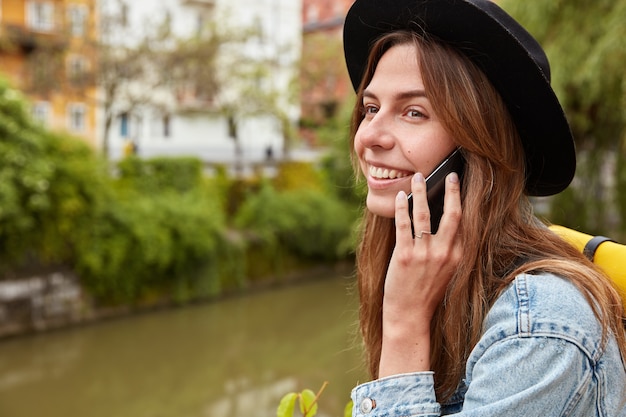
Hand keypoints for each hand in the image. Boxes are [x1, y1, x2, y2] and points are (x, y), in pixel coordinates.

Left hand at [378, 172, 462, 376]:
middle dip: (451, 191)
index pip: (465, 222)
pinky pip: (403, 225)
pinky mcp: (405, 256)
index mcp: (459, 256)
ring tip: (417, 177)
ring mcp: (425, 254)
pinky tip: (399, 197)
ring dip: (420, 192)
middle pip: (452, 214)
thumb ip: (449, 250)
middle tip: (449, 173)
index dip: (463, 201)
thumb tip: (444, 223)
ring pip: (424, 214)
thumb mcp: (448, 272)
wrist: (410, 317)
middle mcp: (445, 253)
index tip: (460, 184)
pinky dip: (400, 208)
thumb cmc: (427, 294)